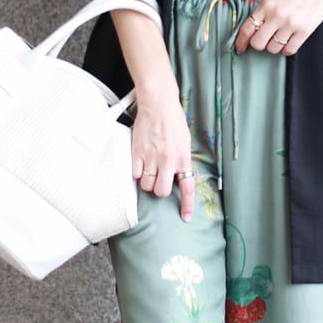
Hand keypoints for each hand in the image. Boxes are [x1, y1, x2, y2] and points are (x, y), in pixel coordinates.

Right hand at [130, 87, 194, 221]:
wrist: (158, 104)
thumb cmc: (173, 121)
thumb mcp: (185, 142)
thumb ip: (182, 160)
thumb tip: (179, 175)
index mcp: (183, 158)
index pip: (187, 187)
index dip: (187, 205)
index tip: (185, 217)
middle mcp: (168, 161)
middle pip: (161, 191)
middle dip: (160, 190)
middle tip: (159, 180)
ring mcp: (151, 158)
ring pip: (146, 185)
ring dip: (147, 181)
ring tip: (149, 169)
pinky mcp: (137, 153)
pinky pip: (135, 174)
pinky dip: (137, 172)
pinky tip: (140, 163)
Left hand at [233, 0, 322, 55]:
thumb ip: (263, 11)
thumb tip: (252, 30)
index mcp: (266, 5)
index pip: (246, 29)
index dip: (240, 42)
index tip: (240, 47)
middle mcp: (277, 15)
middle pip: (258, 43)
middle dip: (258, 45)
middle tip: (263, 41)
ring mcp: (291, 24)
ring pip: (273, 49)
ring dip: (273, 46)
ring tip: (279, 38)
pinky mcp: (304, 31)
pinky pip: (289, 50)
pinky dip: (286, 49)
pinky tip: (288, 41)